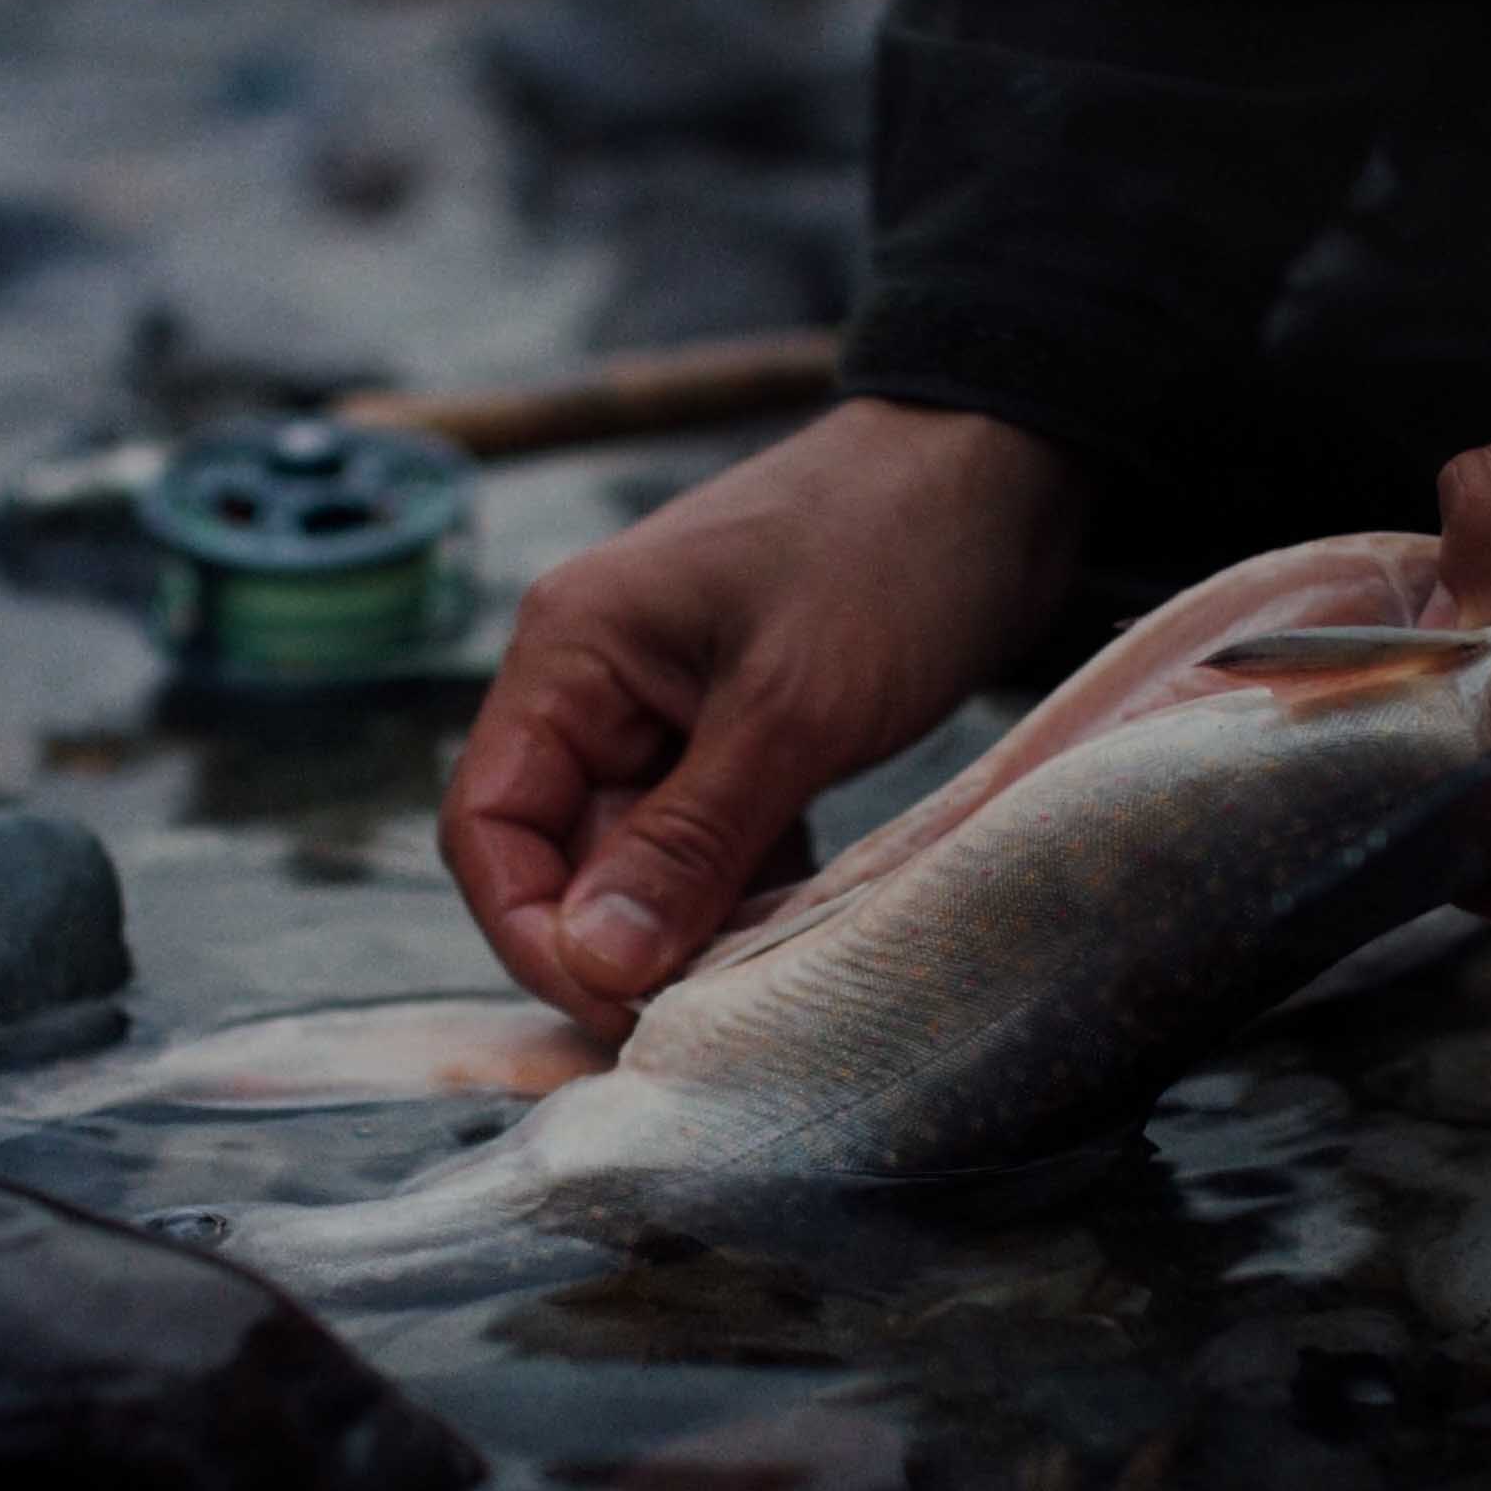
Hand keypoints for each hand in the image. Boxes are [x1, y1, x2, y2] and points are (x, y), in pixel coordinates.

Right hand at [441, 398, 1091, 1040]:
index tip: (613, 1008)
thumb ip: (686, 842)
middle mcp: (597, 685)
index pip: (487, 826)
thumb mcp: (789, 712)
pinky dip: (740, 896)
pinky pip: (707, 846)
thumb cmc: (892, 553)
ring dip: (683, 930)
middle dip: (612, 944)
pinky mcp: (740, 736)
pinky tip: (790, 934)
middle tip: (694, 1020)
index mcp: (570, 653)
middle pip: (555, 855)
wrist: (1003, 469)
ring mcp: (668, 712)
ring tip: (749, 989)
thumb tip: (596, 964)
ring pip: (635, 862)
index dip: (532, 933)